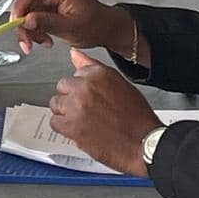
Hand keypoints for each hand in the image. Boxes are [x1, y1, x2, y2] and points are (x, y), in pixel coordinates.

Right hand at [11, 0, 125, 52]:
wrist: (106, 29)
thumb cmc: (95, 25)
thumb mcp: (71, 27)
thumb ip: (47, 22)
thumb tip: (27, 20)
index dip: (20, 7)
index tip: (17, 24)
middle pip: (27, 2)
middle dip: (24, 24)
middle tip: (26, 42)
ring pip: (29, 12)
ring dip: (31, 30)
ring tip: (43, 42)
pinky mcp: (51, 8)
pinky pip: (35, 18)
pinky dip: (37, 31)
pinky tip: (46, 40)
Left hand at [50, 49, 159, 177]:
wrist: (144, 143)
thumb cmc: (137, 117)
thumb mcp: (119, 83)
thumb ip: (92, 67)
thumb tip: (75, 54)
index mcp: (98, 73)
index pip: (76, 73)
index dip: (83, 88)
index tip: (91, 98)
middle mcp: (85, 86)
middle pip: (63, 87)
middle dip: (72, 98)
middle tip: (88, 111)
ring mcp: (76, 105)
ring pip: (57, 104)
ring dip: (66, 113)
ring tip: (84, 122)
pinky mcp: (71, 126)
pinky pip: (55, 122)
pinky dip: (64, 128)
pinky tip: (80, 131)